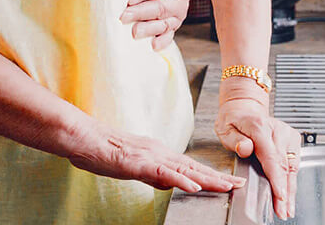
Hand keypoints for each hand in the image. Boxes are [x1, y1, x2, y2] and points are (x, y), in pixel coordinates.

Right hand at [67, 124, 245, 194]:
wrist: (85, 139)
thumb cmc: (103, 151)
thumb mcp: (133, 164)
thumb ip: (152, 172)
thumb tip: (167, 182)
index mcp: (158, 152)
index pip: (189, 166)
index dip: (210, 174)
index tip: (228, 181)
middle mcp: (159, 151)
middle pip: (194, 167)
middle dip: (218, 177)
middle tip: (239, 184)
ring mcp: (151, 156)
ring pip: (185, 169)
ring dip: (208, 179)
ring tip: (226, 186)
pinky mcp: (140, 162)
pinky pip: (165, 172)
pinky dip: (182, 180)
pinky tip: (195, 186)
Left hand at [120, 0, 190, 49]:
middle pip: (161, 7)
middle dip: (141, 12)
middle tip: (124, 16)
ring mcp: (178, 12)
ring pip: (165, 23)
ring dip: (150, 29)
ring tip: (135, 33)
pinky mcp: (173, 24)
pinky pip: (170, 34)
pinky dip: (163, 41)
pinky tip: (153, 46)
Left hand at [215, 96, 299, 219]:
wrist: (244, 109)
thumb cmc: (234, 120)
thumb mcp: (225, 129)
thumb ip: (235, 140)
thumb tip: (245, 148)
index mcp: (260, 127)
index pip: (271, 156)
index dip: (277, 179)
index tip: (280, 196)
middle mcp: (277, 130)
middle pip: (284, 165)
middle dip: (285, 191)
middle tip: (283, 211)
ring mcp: (287, 134)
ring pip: (292, 166)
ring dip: (290, 189)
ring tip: (287, 209)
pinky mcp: (293, 139)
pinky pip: (294, 163)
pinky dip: (291, 180)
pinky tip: (289, 195)